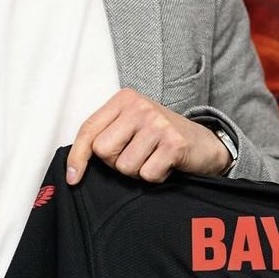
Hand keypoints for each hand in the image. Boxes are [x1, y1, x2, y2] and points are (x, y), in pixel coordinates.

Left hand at [65, 88, 231, 184]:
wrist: (204, 143)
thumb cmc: (162, 137)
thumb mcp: (131, 126)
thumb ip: (106, 135)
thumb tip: (75, 164)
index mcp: (124, 100)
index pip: (89, 130)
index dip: (77, 157)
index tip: (73, 178)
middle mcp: (139, 107)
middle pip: (103, 151)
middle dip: (116, 163)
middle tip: (136, 156)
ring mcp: (158, 124)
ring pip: (125, 166)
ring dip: (138, 171)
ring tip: (153, 159)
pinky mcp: (173, 143)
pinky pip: (147, 174)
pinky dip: (156, 177)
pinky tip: (166, 164)